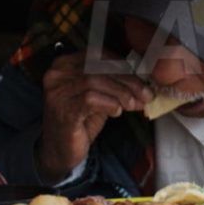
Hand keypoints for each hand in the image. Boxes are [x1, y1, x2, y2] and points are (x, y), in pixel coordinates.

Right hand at [38, 51, 152, 181]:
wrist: (60, 149)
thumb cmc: (81, 120)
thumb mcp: (100, 96)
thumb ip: (116, 84)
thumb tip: (144, 82)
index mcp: (65, 64)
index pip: (97, 55)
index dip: (122, 64)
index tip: (141, 77)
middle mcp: (57, 75)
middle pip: (98, 67)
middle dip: (127, 80)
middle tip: (146, 93)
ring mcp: (58, 92)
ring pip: (95, 81)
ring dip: (121, 93)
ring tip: (133, 104)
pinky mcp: (63, 110)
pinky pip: (91, 99)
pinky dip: (110, 104)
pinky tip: (117, 112)